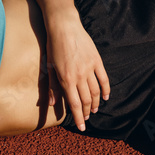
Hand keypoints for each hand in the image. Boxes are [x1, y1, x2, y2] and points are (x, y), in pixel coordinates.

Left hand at [45, 11, 109, 130]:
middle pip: (86, 100)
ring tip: (93, 110)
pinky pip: (104, 79)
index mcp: (66, 79)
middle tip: (86, 119)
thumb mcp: (49, 67)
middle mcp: (79, 76)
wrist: (64, 27)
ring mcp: (90, 68)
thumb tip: (52, 104)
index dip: (78, 117)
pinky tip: (105, 97)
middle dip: (86, 112)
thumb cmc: (53, 46)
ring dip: (95, 103)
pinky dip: (106, 90)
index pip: (74, 104)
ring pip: (96, 91)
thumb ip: (52, 86)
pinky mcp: (97, 61)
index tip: (82, 127)